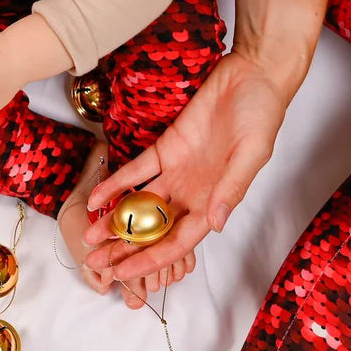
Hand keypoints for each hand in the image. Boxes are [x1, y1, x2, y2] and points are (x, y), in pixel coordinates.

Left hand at [83, 49, 288, 287]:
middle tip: (96, 265)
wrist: (251, 76)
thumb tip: (216, 224)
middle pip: (154, 231)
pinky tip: (94, 200)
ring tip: (88, 238)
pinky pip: (135, 172)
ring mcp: (176, 173)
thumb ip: (232, 189)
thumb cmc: (262, 115)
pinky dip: (114, 186)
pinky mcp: (164, 149)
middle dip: (125, 250)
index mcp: (214, 202)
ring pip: (140, 206)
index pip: (178, 242)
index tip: (127, 275)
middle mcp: (192, 193)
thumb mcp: (253, 154)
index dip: (152, 260)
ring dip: (115, 223)